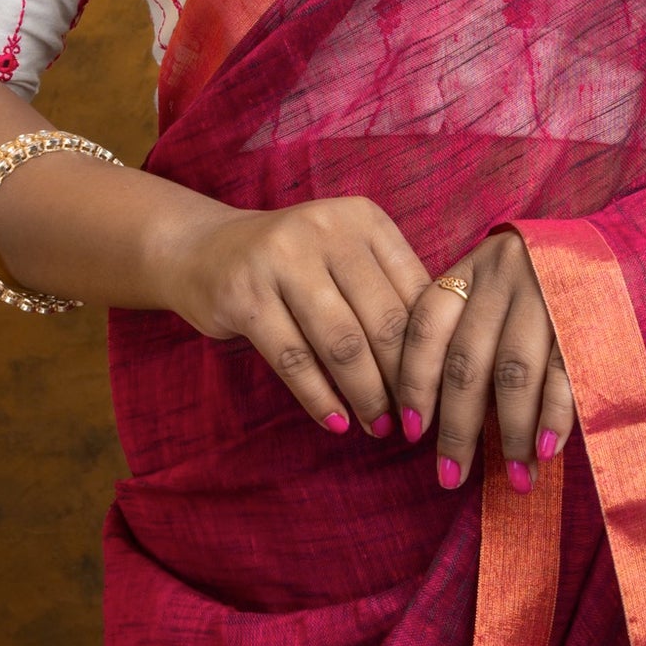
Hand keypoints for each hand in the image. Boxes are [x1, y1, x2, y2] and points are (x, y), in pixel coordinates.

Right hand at [160, 194, 431, 435]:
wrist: (204, 249)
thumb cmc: (294, 265)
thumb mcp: (345, 259)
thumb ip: (388, 294)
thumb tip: (439, 366)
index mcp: (364, 219)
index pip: (416, 291)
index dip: (433, 349)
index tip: (442, 393)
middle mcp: (325, 229)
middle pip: (382, 321)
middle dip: (404, 380)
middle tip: (414, 421)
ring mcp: (280, 259)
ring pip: (342, 344)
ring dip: (366, 395)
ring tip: (378, 426)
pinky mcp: (244, 296)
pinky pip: (294, 361)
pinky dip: (320, 399)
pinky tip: (337, 423)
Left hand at [398, 231, 574, 495]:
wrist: (615, 244)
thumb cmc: (540, 282)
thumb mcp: (494, 287)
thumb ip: (464, 332)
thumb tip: (430, 416)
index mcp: (471, 270)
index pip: (426, 328)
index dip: (414, 384)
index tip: (410, 432)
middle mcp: (504, 276)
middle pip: (467, 362)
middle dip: (458, 429)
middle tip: (451, 478)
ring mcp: (547, 292)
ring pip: (514, 373)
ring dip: (512, 433)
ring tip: (514, 479)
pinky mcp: (589, 311)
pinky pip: (565, 371)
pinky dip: (554, 415)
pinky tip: (546, 450)